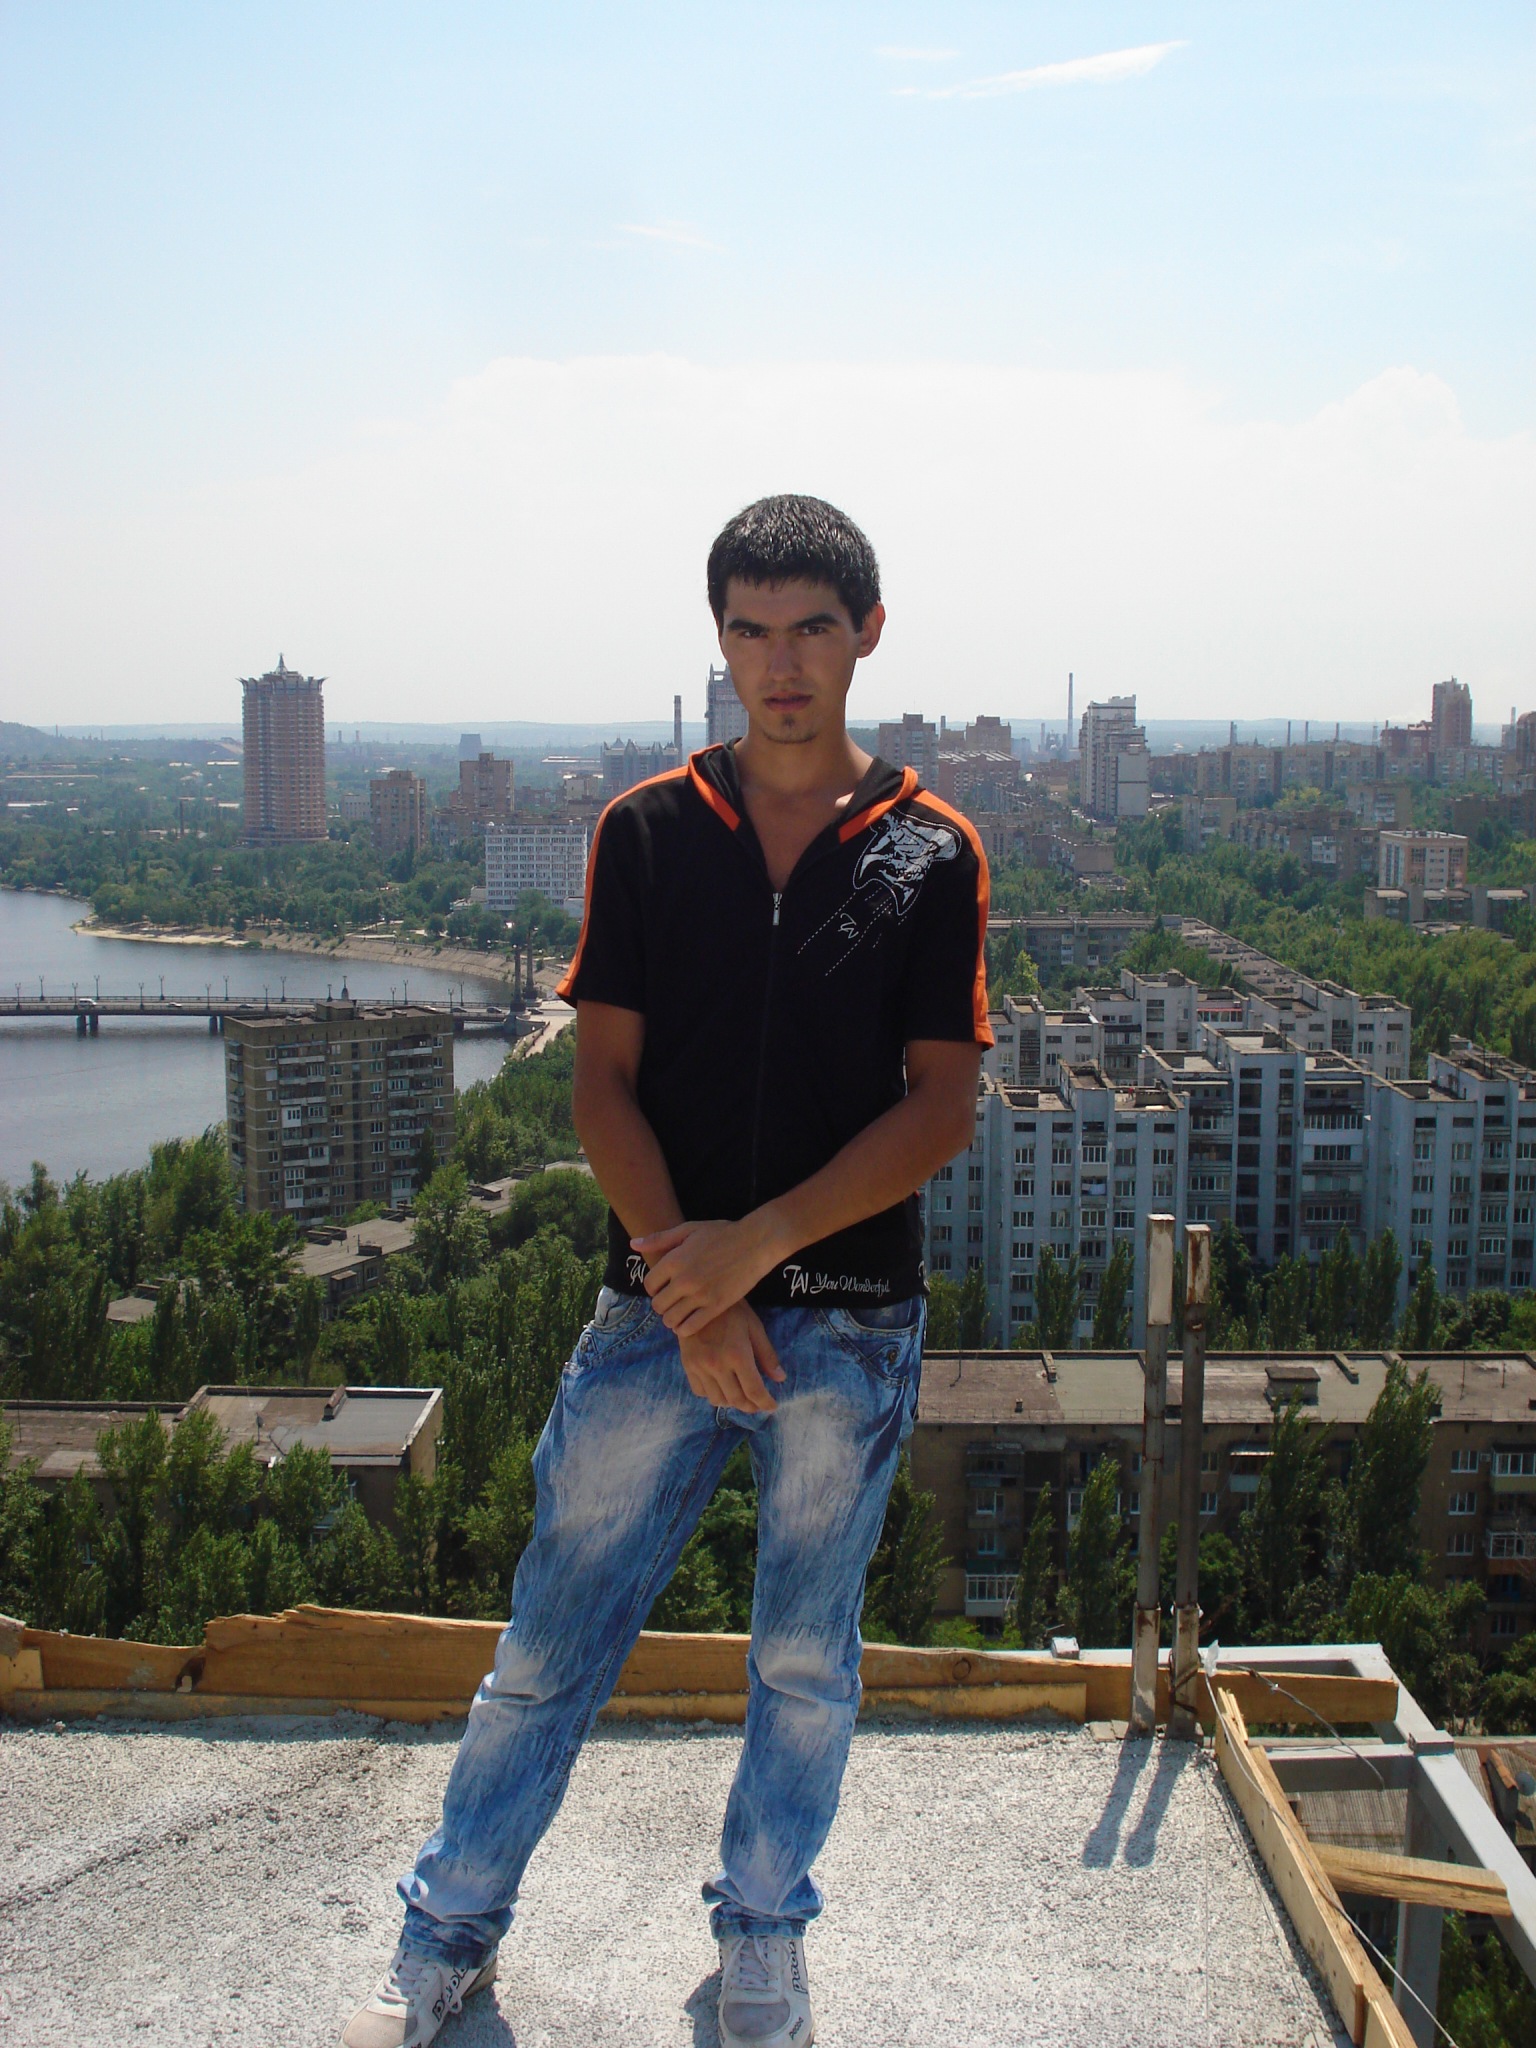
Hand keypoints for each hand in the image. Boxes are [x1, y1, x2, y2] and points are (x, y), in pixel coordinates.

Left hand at [632, 1217, 782, 1336]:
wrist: (755, 1242)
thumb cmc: (722, 1233)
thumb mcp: (689, 1229)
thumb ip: (660, 1239)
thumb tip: (633, 1244)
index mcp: (674, 1260)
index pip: (649, 1285)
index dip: (654, 1288)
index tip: (663, 1286)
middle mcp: (684, 1279)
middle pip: (658, 1305)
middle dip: (662, 1304)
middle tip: (671, 1301)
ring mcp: (700, 1295)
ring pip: (671, 1319)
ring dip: (671, 1318)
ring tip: (679, 1312)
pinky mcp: (716, 1306)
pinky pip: (690, 1327)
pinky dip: (684, 1329)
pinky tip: (688, 1322)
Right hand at [677, 1301, 784, 1412]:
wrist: (699, 1298)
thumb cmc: (733, 1310)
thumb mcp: (755, 1328)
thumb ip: (767, 1355)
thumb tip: (780, 1378)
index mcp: (738, 1355)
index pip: (754, 1391)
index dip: (765, 1403)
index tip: (772, 1407)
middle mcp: (717, 1365)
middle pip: (736, 1400)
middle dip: (751, 1407)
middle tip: (758, 1405)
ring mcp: (700, 1366)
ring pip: (717, 1399)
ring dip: (731, 1402)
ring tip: (741, 1396)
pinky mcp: (687, 1365)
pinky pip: (700, 1391)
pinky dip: (712, 1394)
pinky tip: (721, 1386)